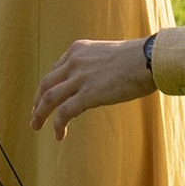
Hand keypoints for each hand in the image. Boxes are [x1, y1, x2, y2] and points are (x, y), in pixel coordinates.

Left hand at [32, 37, 154, 135]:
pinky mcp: (88, 94)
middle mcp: (74, 61)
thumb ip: (96, 66)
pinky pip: (64, 113)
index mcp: (78, 50)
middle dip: (37, 101)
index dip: (47, 87)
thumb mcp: (109, 55)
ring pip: (48, 99)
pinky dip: (58, 125)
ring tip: (36, 127)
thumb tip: (96, 83)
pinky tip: (59, 135)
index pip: (55, 70)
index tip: (45, 99)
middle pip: (46, 84)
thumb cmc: (139, 59)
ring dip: (39, 115)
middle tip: (34, 115)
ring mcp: (79, 78)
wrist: (149, 59)